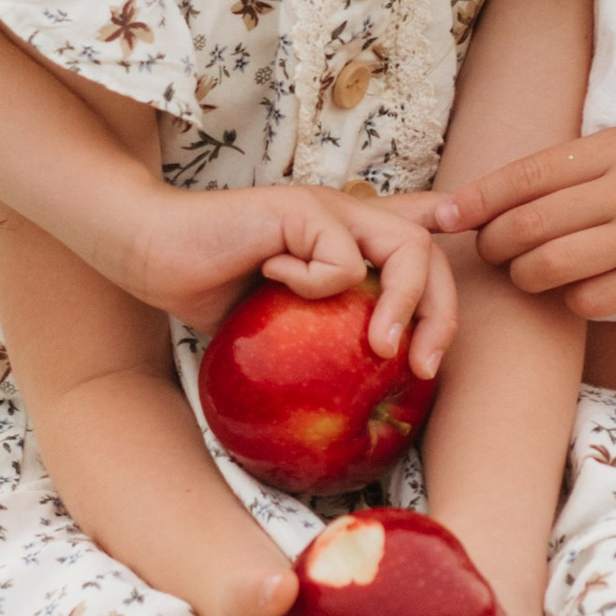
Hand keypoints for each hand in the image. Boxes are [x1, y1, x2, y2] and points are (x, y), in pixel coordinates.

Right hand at [128, 182, 457, 375]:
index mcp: (344, 240)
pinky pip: (339, 261)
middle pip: (428, 253)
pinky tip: (272, 282)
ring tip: (382, 349)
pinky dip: (315, 286)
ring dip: (405, 306)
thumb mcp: (275, 328)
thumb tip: (351, 406)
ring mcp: (327, 209)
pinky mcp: (301, 209)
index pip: (416, 230)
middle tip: (422, 368)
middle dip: (441, 315)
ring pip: (407, 249)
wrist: (150, 253)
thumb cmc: (208, 292)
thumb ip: (317, 341)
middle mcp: (345, 217)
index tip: (466, 252)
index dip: (452, 234)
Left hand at [441, 126, 615, 318]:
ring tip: (531, 272)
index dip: (476, 199)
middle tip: (493, 251)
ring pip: (549, 267)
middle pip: (527, 225)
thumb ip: (590, 165)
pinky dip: (574, 300)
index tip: (442, 214)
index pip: (527, 174)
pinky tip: (584, 289)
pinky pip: (591, 301)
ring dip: (528, 277)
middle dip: (496, 245)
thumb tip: (513, 192)